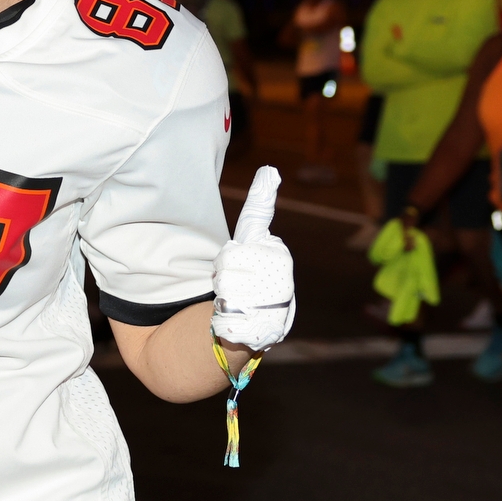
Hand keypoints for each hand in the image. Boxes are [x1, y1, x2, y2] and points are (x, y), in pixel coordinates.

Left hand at [212, 165, 295, 352]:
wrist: (262, 322)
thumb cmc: (254, 275)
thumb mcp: (255, 240)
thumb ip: (259, 210)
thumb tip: (269, 170)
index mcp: (278, 253)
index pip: (253, 226)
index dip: (246, 224)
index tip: (267, 176)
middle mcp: (281, 276)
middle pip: (225, 260)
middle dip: (221, 272)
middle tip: (235, 281)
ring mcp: (272, 303)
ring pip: (222, 288)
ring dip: (221, 295)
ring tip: (238, 300)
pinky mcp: (260, 330)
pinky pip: (224, 317)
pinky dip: (224, 320)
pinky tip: (237, 319)